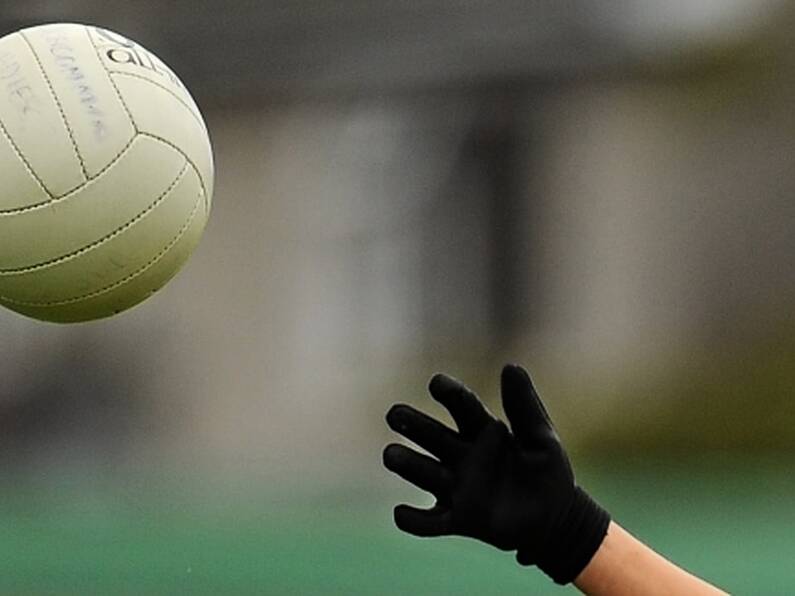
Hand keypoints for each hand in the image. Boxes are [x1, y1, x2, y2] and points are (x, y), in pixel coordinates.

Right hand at [383, 364, 609, 583]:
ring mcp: (458, 488)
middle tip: (395, 414)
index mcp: (482, 431)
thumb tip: (510, 366)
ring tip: (391, 455)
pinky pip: (429, 522)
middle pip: (432, 436)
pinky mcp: (458, 519)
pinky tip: (400, 514)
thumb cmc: (548, 473)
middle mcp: (463, 456)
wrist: (554, 521)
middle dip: (413, 425)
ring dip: (407, 464)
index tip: (437, 383)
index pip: (462, 407)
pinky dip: (412, 520)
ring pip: (424, 472)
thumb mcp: (542, 437)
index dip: (450, 394)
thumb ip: (524, 406)